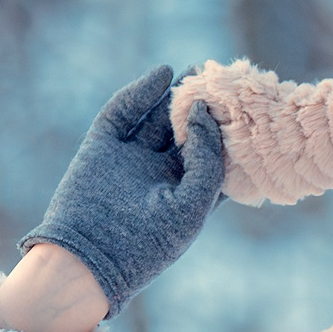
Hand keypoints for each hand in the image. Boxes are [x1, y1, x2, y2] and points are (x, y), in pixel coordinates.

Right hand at [15, 65, 227, 315]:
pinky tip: (162, 75)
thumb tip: (203, 112)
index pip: (212, 155)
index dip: (228, 131)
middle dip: (202, 108)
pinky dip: (141, 93)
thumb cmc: (146, 244)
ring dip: (175, 94)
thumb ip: (207, 161)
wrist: (86, 260)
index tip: (246, 105)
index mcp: (185, 194)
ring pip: (157, 118)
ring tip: (196, 71)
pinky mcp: (101, 148)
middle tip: (221, 79)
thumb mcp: (191, 207)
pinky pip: (122, 114)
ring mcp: (130, 159)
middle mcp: (159, 174)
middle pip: (186, 132)